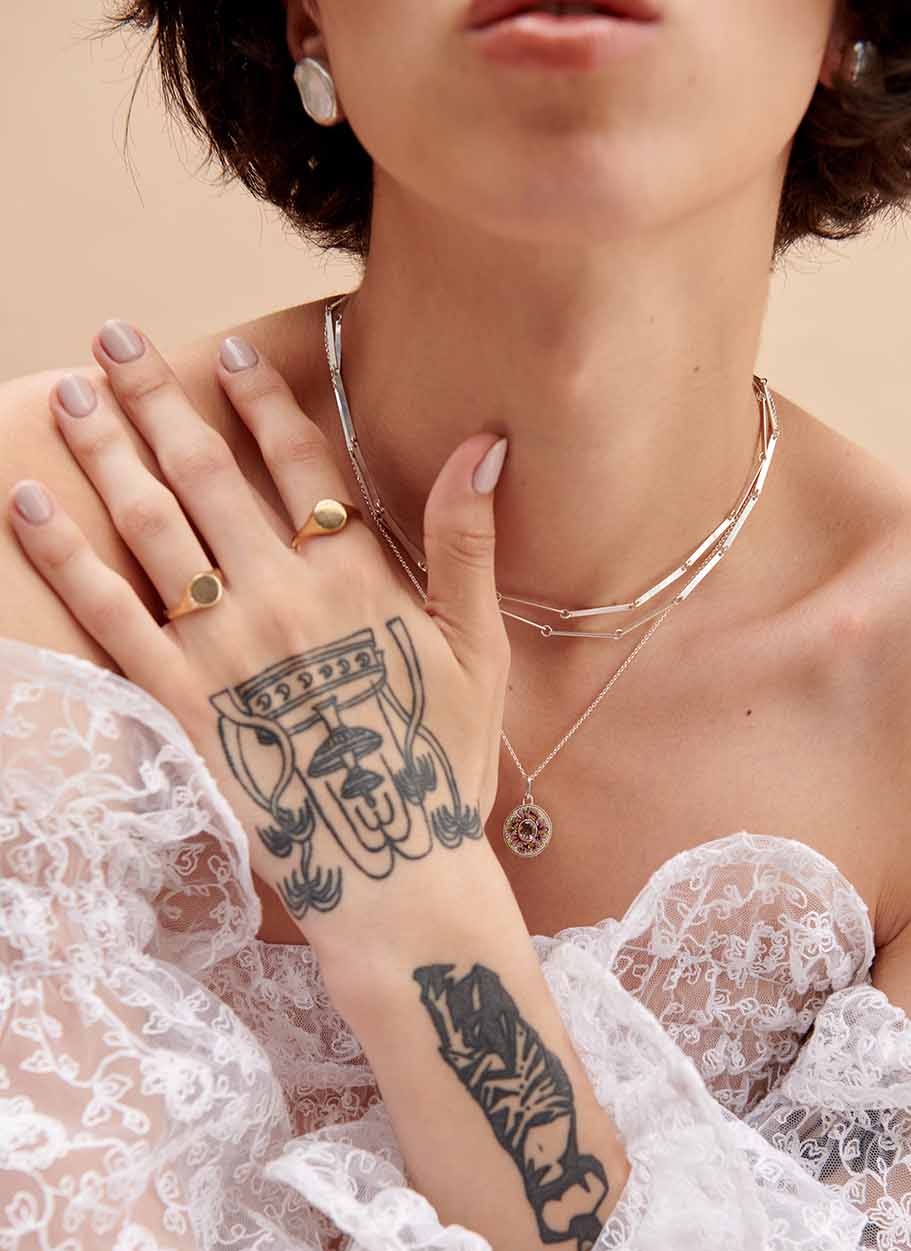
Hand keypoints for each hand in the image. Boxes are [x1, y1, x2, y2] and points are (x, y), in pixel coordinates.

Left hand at [8, 321, 510, 944]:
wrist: (393, 873)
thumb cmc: (443, 765)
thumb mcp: (477, 651)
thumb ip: (467, 544)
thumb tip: (485, 446)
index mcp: (356, 579)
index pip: (299, 464)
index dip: (263, 400)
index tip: (229, 352)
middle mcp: (281, 596)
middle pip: (208, 475)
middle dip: (158, 398)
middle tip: (114, 337)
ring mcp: (225, 649)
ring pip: (153, 528)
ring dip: (107, 453)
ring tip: (71, 394)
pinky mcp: (181, 703)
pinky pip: (110, 616)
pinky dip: (66, 557)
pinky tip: (30, 504)